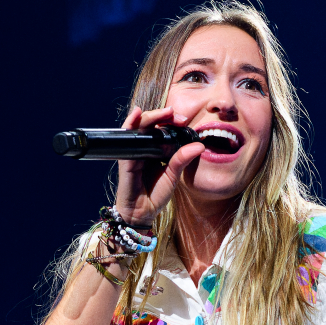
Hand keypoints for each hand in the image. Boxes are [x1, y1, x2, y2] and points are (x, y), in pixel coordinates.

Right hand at [114, 106, 205, 226]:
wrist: (142, 212)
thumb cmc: (156, 193)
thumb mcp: (173, 175)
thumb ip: (183, 159)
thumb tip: (200, 145)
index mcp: (155, 150)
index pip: (161, 128)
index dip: (171, 121)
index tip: (184, 120)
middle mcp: (143, 148)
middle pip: (150, 124)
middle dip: (163, 116)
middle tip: (177, 115)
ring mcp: (133, 151)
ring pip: (139, 126)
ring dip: (151, 116)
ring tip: (165, 112)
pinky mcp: (125, 158)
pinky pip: (126, 138)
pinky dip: (131, 124)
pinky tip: (137, 114)